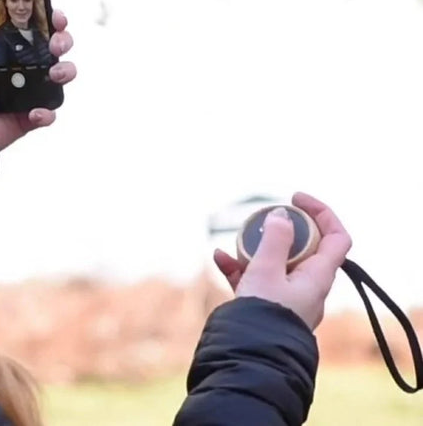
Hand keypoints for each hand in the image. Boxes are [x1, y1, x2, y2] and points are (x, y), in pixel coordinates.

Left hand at [0, 0, 76, 150]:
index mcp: (5, 46)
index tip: (56, 13)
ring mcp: (25, 92)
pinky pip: (50, 112)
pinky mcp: (27, 118)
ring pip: (61, 77)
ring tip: (53, 74)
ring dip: (66, 71)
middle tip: (57, 42)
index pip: (36, 26)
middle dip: (64, 40)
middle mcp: (19, 68)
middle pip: (56, 47)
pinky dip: (48, 111)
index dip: (51, 18)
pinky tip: (34, 111)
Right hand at [213, 192, 352, 329]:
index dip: (322, 213)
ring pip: (277, 262)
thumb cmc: (264, 314)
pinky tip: (219, 258)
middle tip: (261, 221)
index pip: (336, 237)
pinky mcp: (268, 306)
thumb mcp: (266, 270)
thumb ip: (274, 239)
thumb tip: (283, 215)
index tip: (296, 199)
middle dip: (280, 230)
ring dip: (256, 248)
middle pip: (304, 247)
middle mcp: (309, 286)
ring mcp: (288, 297)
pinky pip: (257, 279)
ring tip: (235, 243)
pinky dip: (240, 267)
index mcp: (318, 276)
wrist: (250, 356)